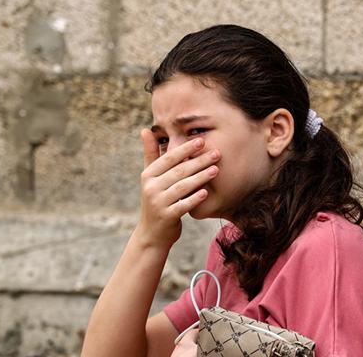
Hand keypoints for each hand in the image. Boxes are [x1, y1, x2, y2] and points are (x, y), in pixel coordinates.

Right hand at [136, 129, 219, 249]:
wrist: (152, 233)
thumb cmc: (157, 199)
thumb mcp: (150, 177)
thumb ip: (151, 154)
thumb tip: (145, 129)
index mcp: (148, 175)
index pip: (169, 158)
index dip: (185, 148)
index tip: (202, 140)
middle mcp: (151, 187)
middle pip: (179, 171)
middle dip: (199, 161)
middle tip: (216, 153)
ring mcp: (157, 203)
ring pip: (182, 187)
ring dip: (201, 177)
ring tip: (216, 170)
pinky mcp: (166, 217)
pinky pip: (182, 206)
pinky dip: (194, 199)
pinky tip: (206, 192)